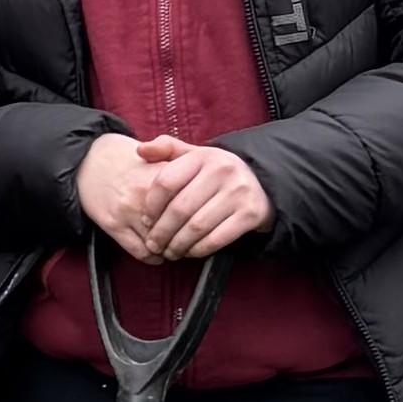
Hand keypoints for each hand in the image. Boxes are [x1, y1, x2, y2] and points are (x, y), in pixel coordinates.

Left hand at [89, 135, 268, 260]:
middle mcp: (222, 171)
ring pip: (196, 226)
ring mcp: (238, 193)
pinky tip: (190, 252)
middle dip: (161, 232)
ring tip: (169, 251)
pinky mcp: (250, 214)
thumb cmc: (216, 172)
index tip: (146, 220)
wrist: (261, 183)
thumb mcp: (195, 155)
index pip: (166, 182)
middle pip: (180, 209)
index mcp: (203, 156)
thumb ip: (167, 149)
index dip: (151, 206)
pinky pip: (217, 238)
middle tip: (153, 244)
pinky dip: (199, 249)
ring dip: (178, 244)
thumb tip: (140, 151)